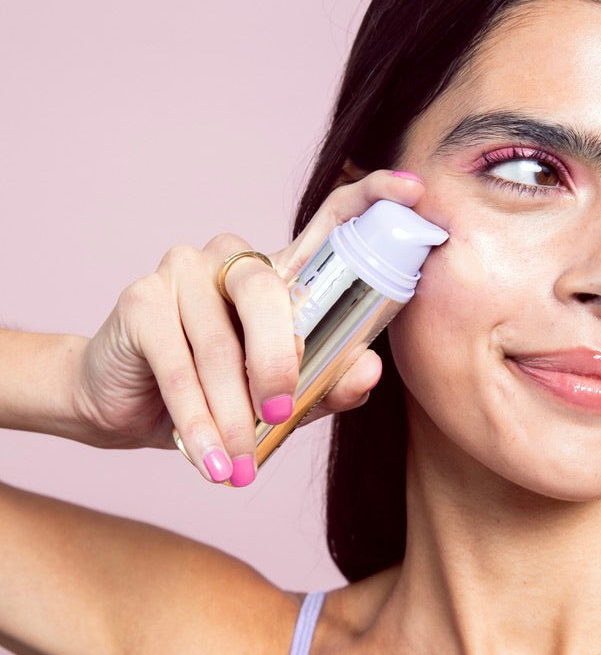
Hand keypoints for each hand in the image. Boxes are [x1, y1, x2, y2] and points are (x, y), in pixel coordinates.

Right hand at [72, 170, 424, 484]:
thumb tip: (368, 369)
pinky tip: (209, 458)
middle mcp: (235, 258)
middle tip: (278, 416)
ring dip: (231, 413)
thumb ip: (329, 385)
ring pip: (220, 342)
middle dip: (276, 362)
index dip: (371, 197)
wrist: (130, 408)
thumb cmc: (218, 394)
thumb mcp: (285, 399)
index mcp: (282, 274)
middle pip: (268, 290)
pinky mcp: (142, 298)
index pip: (330, 220)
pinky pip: (178, 363)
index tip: (414, 191)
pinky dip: (196, 419)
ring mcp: (184, 269)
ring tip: (237, 463)